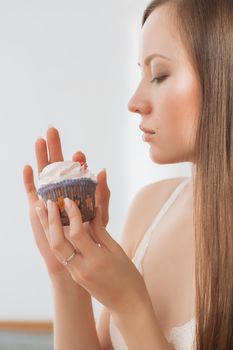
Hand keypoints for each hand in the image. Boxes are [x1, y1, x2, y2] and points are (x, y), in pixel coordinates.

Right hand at [22, 127, 109, 277]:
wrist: (74, 256)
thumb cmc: (88, 235)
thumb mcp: (99, 214)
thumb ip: (102, 195)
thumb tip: (102, 171)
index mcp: (75, 190)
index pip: (75, 171)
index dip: (77, 161)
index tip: (80, 153)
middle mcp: (60, 191)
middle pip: (56, 166)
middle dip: (55, 148)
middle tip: (52, 130)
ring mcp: (47, 198)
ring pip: (43, 174)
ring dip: (41, 158)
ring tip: (39, 141)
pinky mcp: (37, 208)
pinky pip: (31, 191)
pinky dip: (29, 179)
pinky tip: (28, 167)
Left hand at [35, 195, 148, 317]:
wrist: (127, 304)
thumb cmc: (128, 276)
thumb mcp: (117, 250)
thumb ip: (101, 231)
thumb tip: (92, 211)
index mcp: (96, 260)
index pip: (76, 233)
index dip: (72, 215)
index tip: (69, 200)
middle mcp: (81, 268)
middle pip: (57, 242)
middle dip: (51, 220)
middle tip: (49, 202)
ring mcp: (76, 274)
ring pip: (55, 249)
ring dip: (48, 229)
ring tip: (43, 211)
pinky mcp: (74, 276)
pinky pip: (62, 255)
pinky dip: (56, 239)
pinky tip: (54, 227)